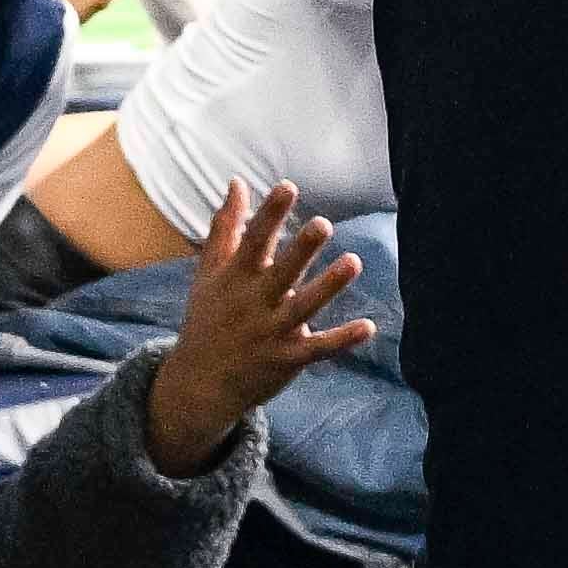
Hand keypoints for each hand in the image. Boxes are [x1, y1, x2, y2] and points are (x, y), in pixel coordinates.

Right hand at [140, 184, 381, 472]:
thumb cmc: (207, 320)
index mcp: (235, 278)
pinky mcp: (288, 359)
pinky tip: (367, 326)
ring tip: (354, 262)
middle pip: (281, 272)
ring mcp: (271, 333)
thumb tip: (237, 183)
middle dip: (301, 249)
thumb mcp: (209, 273)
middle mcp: (254, 303)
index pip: (253, 241)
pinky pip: (318, 348)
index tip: (287, 187)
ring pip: (303, 307)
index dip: (270, 214)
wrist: (199, 384)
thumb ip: (226, 227)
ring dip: (328, 286)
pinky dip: (342, 339)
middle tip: (324, 224)